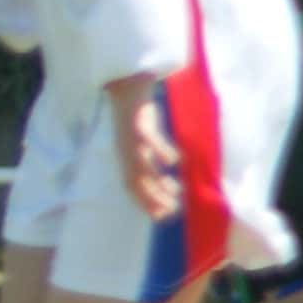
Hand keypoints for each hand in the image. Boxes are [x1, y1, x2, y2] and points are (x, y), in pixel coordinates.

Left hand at [109, 77, 180, 221]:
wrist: (125, 85)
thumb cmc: (138, 117)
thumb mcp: (143, 143)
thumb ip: (152, 160)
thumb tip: (169, 181)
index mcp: (126, 157)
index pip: (132, 187)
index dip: (145, 203)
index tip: (162, 217)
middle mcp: (126, 152)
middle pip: (136, 181)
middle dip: (153, 199)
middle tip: (173, 211)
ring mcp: (131, 139)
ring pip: (142, 166)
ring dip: (158, 182)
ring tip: (176, 193)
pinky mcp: (138, 123)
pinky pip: (149, 140)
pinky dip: (161, 151)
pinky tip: (174, 162)